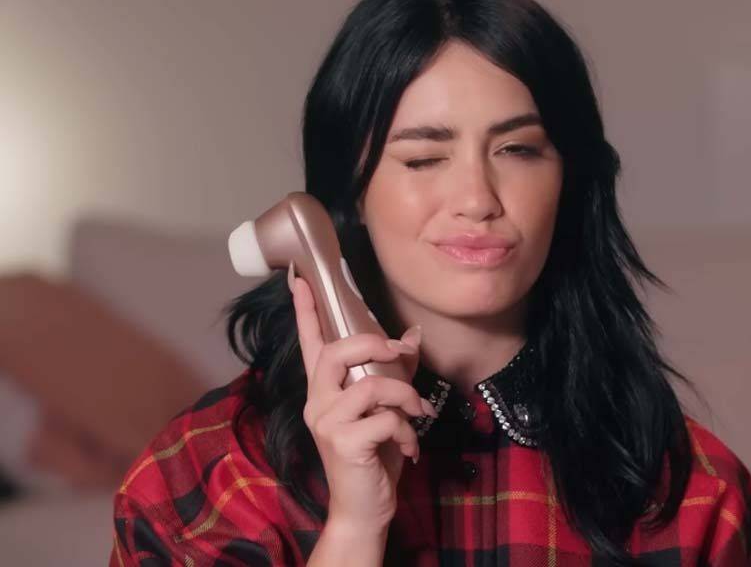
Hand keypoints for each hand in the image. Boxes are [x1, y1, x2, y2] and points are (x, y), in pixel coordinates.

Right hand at [288, 265, 434, 531]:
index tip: (299, 277)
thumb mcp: (388, 409)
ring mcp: (326, 422)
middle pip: (337, 352)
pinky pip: (385, 418)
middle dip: (374, 344)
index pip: (311, 343)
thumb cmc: (375, 455)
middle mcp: (317, 401)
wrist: (365, 507)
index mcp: (324, 390)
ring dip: (405, 397)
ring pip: (371, 385)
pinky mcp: (343, 442)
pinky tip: (409, 448)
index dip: (306, 310)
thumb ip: (395, 372)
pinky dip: (408, 430)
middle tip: (398, 352)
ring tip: (418, 414)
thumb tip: (412, 335)